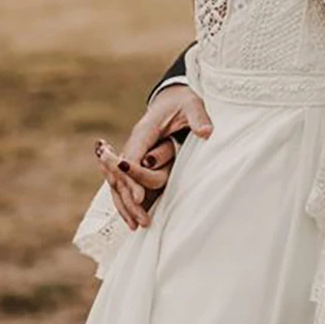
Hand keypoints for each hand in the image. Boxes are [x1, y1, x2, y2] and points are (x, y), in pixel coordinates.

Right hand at [94, 83, 212, 230]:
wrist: (174, 98)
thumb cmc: (184, 102)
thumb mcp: (193, 105)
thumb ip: (198, 118)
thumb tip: (206, 133)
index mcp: (144, 130)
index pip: (132, 157)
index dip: (133, 177)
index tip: (140, 197)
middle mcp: (134, 144)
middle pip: (120, 176)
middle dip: (129, 198)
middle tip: (143, 220)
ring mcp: (133, 154)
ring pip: (118, 183)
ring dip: (126, 205)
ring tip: (138, 226)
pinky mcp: (136, 162)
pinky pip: (124, 185)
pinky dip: (126, 202)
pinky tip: (133, 220)